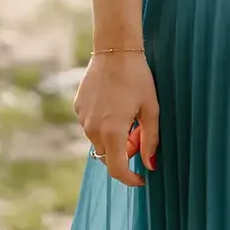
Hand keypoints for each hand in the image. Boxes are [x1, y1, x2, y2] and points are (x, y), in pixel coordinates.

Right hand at [74, 51, 159, 188]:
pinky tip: (115, 104)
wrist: (115, 50)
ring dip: (113, 138)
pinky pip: (90, 125)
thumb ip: (151, 140)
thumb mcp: (151, 109)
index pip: (117, 169)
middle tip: (139, 134)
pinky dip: (103, 124)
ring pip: (98, 141)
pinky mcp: (78, 107)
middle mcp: (93, 129)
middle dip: (124, 153)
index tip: (141, 179)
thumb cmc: (138, 78)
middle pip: (107, 156)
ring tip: (128, 115)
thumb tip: (150, 166)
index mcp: (112, 132)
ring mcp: (82, 118)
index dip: (130, 179)